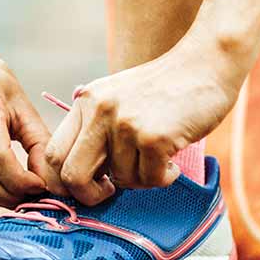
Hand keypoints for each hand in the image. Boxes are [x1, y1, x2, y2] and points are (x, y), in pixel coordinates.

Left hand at [45, 39, 245, 203]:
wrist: (206, 63)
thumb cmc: (165, 88)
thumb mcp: (116, 96)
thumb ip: (96, 126)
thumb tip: (79, 177)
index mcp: (85, 102)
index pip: (53, 153)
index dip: (63, 181)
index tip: (87, 186)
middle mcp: (98, 112)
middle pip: (71, 176)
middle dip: (89, 195)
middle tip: (110, 191)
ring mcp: (125, 124)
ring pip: (121, 180)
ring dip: (142, 179)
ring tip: (158, 158)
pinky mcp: (154, 137)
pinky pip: (150, 180)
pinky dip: (164, 178)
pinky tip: (173, 161)